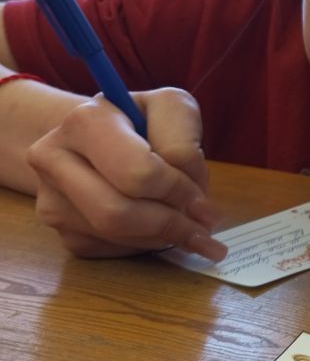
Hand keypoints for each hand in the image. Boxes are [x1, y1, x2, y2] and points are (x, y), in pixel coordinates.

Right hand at [26, 88, 226, 259]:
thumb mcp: (172, 110)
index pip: (136, 172)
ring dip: (162, 237)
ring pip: (116, 237)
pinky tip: (157, 226)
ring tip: (188, 226)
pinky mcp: (61, 231)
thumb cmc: (141, 121)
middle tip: (203, 228)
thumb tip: (192, 202)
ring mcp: (52, 199)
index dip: (178, 192)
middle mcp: (54, 159)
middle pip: (117, 214)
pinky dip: (145, 244)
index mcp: (85, 122)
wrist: (95, 138)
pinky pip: (111, 251)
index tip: (205, 204)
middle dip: (171, 225)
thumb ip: (186, 143)